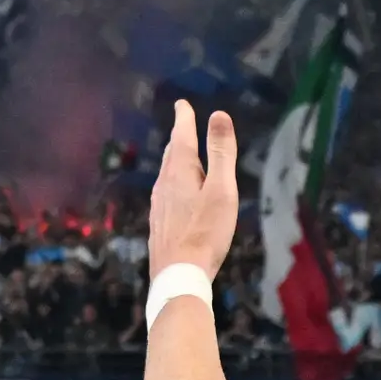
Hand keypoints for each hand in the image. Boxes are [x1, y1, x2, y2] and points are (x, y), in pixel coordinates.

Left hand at [147, 100, 240, 281]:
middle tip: (181, 125)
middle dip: (178, 138)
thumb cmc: (206, 232)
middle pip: (172, 155)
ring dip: (174, 160)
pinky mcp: (159, 224)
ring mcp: (159, 206)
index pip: (181, 137)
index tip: (182, 104)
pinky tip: (175, 196)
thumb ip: (220, 153)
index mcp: (180, 172)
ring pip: (166, 175)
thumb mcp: (221, 190)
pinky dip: (172, 183)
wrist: (179, 275)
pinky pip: (165, 194)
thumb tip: (218, 114)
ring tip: (179, 155)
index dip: (184, 119)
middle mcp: (164, 185)